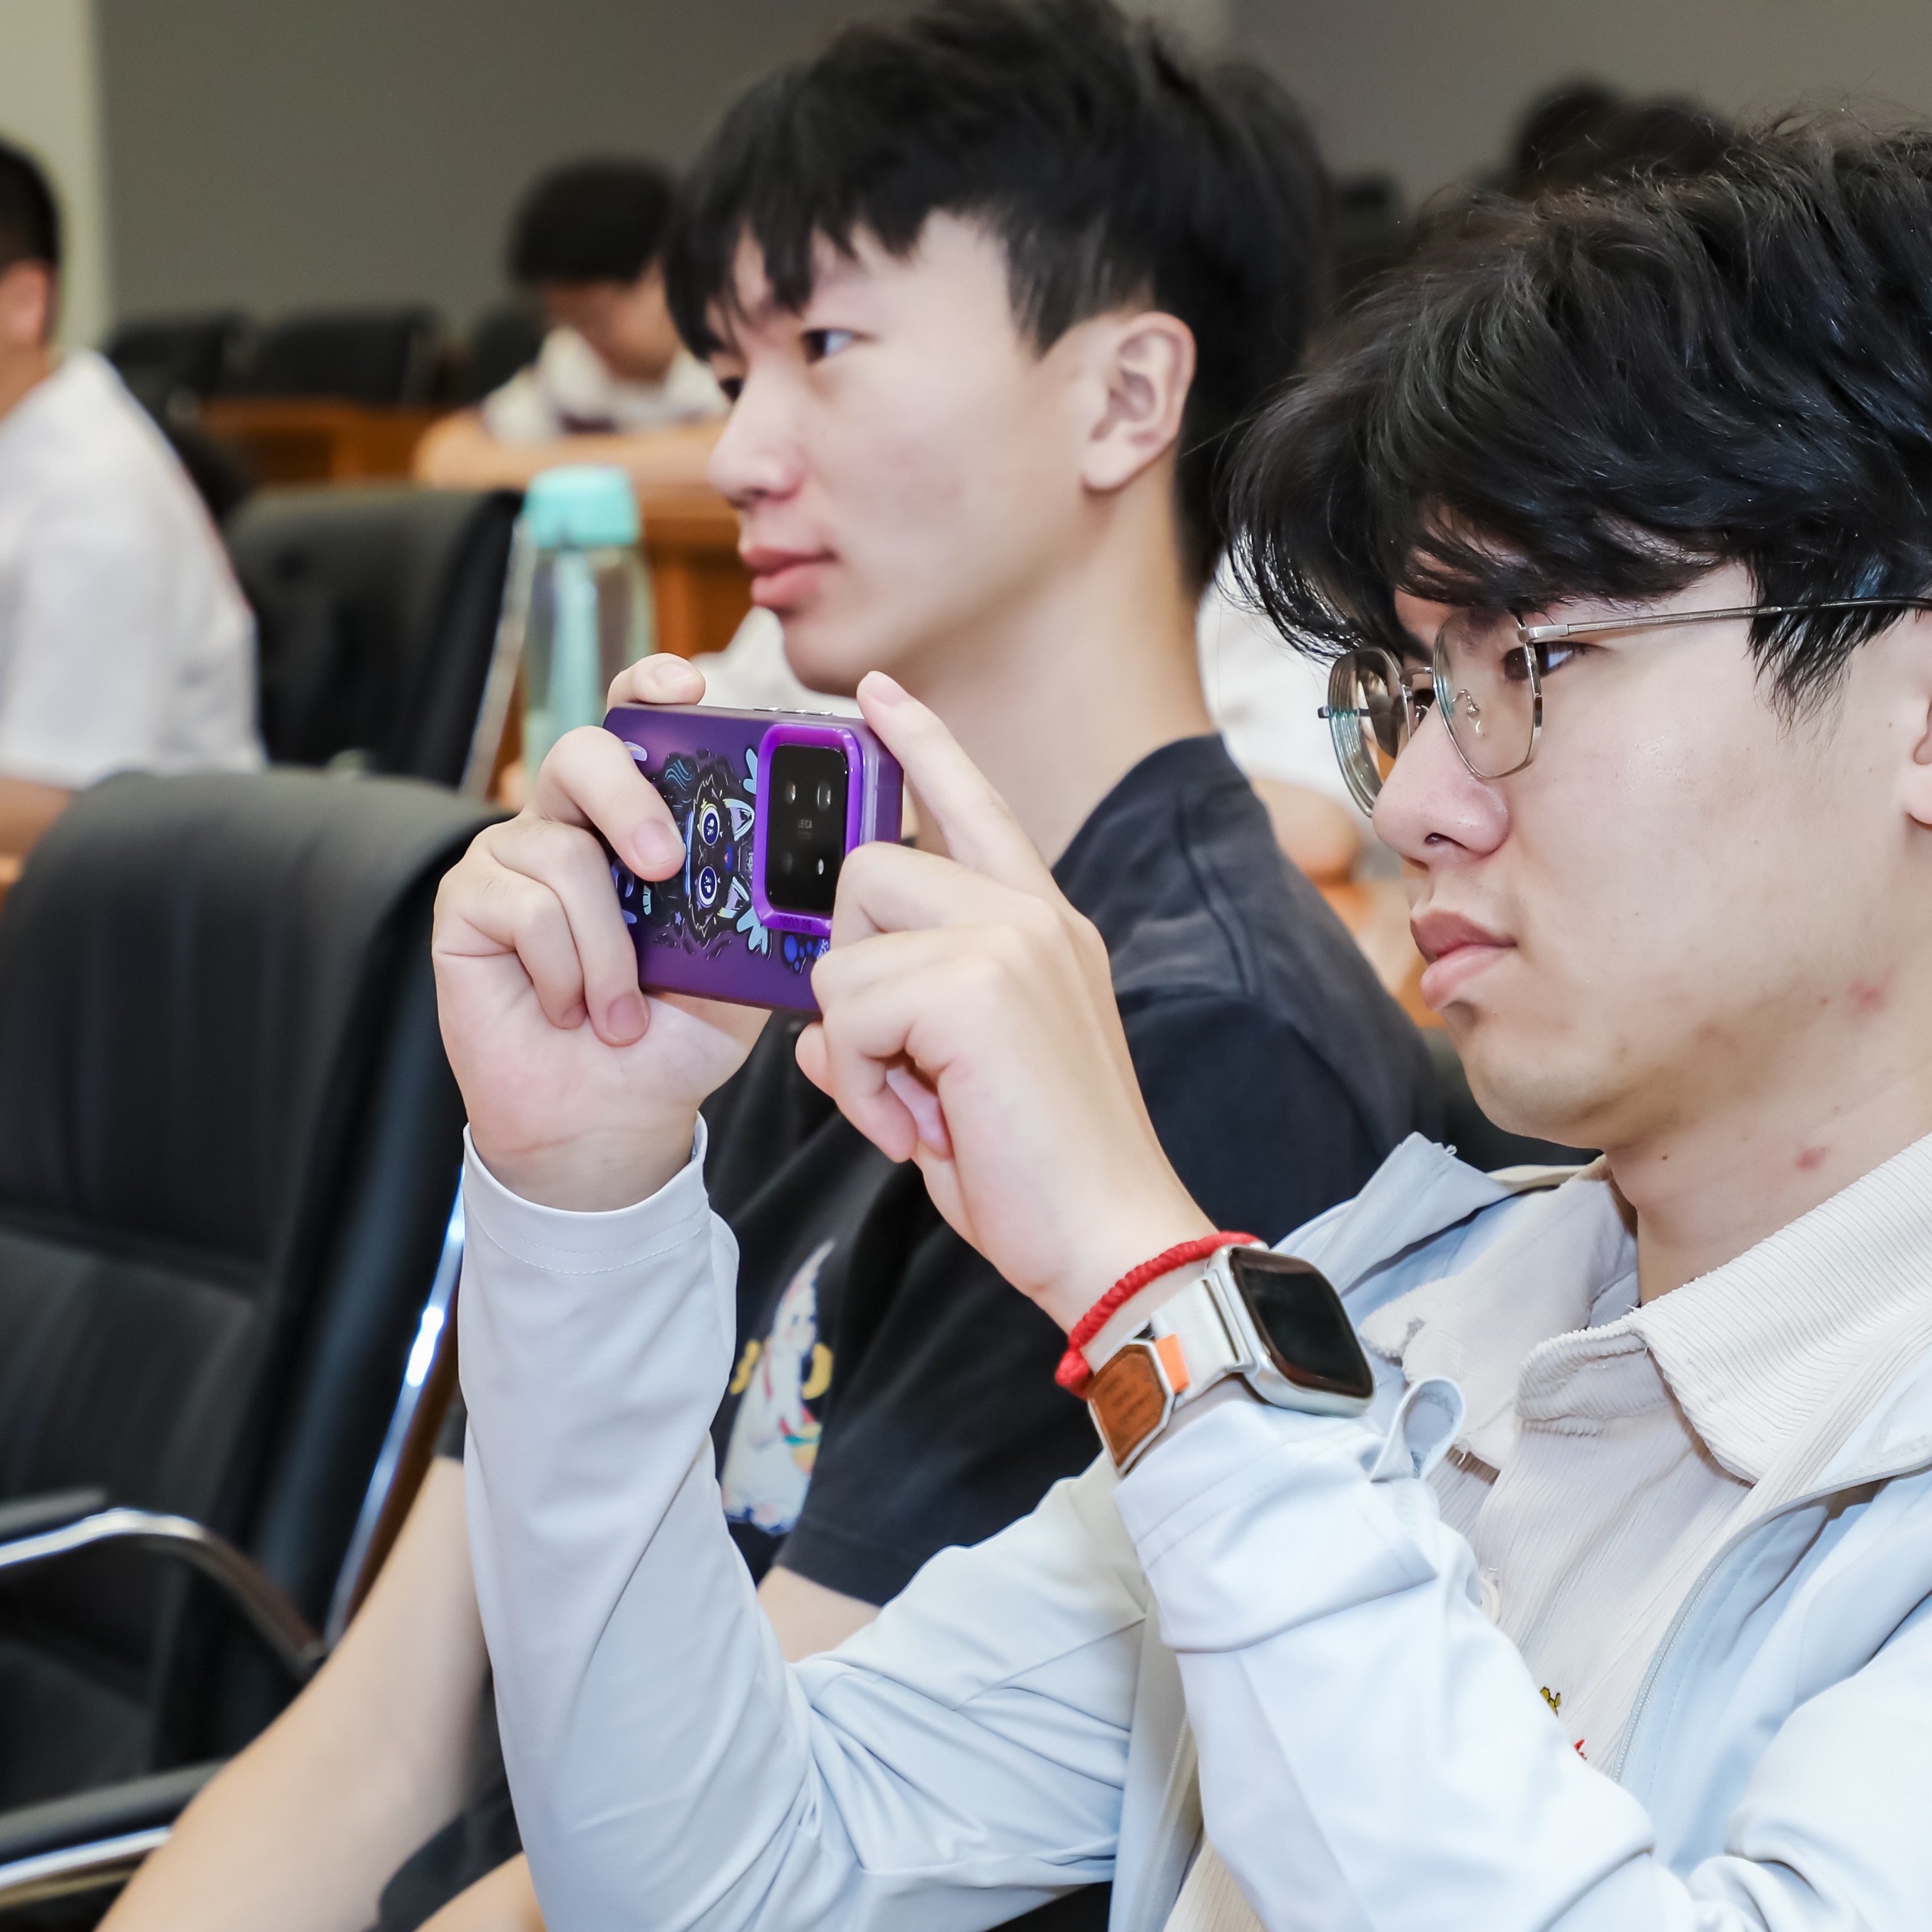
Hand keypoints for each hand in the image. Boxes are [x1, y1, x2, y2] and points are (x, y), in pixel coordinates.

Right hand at [433, 653, 765, 1209]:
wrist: (612, 1117)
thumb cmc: (675, 1035)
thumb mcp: (743, 963)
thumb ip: (766, 901)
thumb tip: (827, 851)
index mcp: (638, 819)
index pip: (636, 722)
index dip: (653, 687)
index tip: (688, 687)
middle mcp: (570, 823)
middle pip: (584, 753)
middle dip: (630, 799)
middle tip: (666, 865)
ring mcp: (511, 858)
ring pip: (561, 851)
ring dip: (608, 949)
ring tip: (620, 1010)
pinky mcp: (466, 903)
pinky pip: (523, 909)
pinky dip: (564, 972)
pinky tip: (572, 1009)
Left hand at [795, 675, 1211, 1330]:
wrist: (1115, 1240)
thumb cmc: (1042, 1174)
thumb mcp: (960, 1079)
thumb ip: (899, 1024)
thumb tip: (816, 1025)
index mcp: (1044, 927)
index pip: (974, 806)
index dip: (919, 744)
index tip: (876, 691)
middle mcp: (1032, 917)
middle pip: (866, 874)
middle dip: (851, 977)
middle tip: (904, 1070)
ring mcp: (1010, 942)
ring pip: (846, 949)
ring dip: (857, 1044)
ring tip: (922, 1108)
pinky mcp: (976, 984)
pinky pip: (848, 1009)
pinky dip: (862, 1085)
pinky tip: (924, 1127)